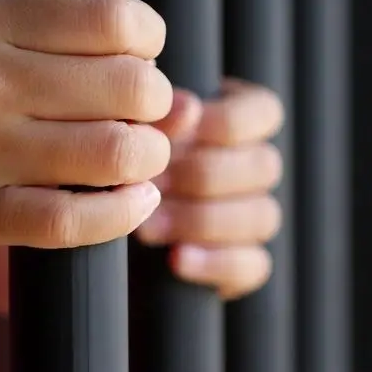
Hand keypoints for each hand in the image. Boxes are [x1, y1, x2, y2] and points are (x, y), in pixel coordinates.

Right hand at [0, 0, 173, 247]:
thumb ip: (73, 44)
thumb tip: (187, 102)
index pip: (111, 19)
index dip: (148, 37)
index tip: (137, 52)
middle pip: (129, 86)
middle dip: (155, 103)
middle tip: (142, 112)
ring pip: (113, 153)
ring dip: (151, 157)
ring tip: (143, 156)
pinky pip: (73, 223)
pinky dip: (124, 213)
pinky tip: (139, 199)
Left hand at [136, 78, 283, 298]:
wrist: (105, 216)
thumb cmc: (130, 160)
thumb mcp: (139, 134)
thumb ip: (162, 118)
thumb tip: (186, 107)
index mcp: (243, 121)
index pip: (266, 112)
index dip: (230, 121)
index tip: (186, 130)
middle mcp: (257, 167)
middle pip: (264, 167)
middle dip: (205, 176)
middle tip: (156, 183)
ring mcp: (256, 214)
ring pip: (263, 215)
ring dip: (202, 220)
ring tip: (150, 225)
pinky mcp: (247, 261)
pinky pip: (254, 265)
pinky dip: (215, 262)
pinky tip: (177, 258)